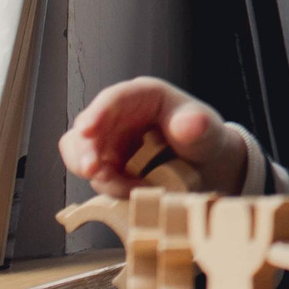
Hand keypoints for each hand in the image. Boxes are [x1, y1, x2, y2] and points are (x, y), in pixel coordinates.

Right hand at [59, 77, 246, 196]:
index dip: (97, 113)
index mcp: (143, 96)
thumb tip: (189, 124)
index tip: (86, 131)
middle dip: (86, 150)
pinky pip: (95, 175)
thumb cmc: (203, 137)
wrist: (205, 166)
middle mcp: (120, 115)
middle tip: (93, 171)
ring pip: (82, 153)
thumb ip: (198, 126)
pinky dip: (108, 187)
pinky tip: (131, 193)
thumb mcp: (206, 130)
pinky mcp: (107, 164)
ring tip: (126, 188)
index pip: (113, 98)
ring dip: (96, 173)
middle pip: (87, 128)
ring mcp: (110, 140)